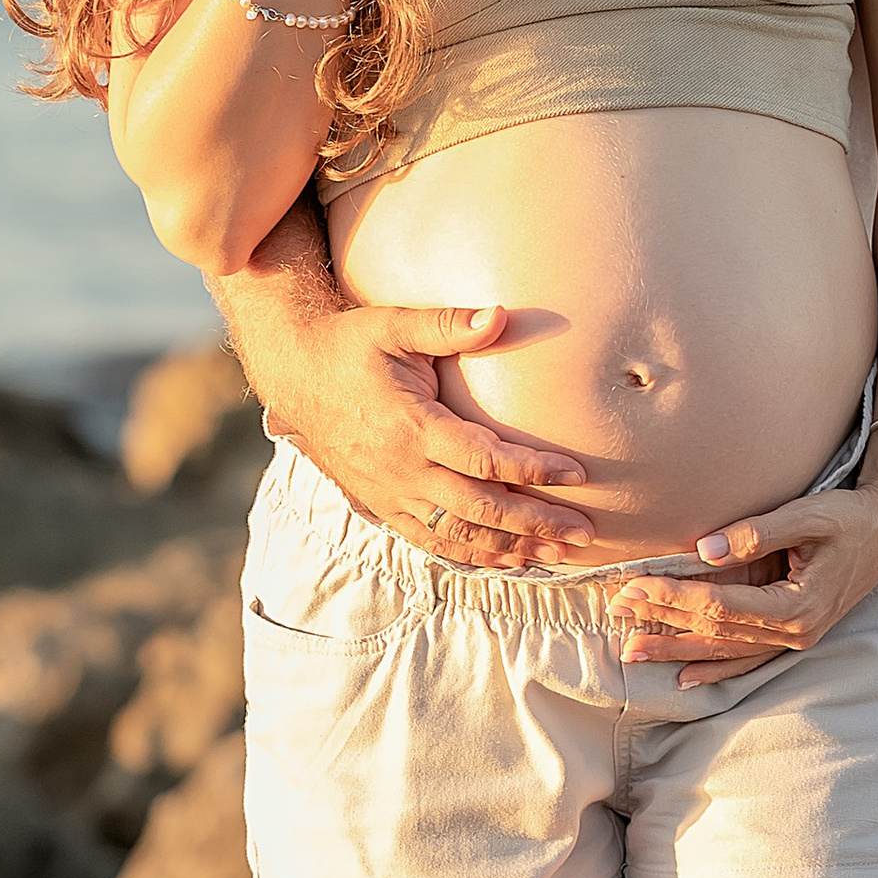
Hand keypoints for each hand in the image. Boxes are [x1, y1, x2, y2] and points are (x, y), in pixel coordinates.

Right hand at [279, 297, 598, 568]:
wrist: (293, 374)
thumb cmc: (349, 345)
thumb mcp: (394, 324)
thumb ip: (448, 325)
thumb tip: (501, 315)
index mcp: (410, 428)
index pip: (484, 459)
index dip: (533, 470)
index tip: (577, 475)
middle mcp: (401, 471)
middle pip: (479, 510)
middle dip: (535, 524)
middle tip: (583, 533)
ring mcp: (389, 494)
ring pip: (457, 536)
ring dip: (509, 549)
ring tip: (555, 556)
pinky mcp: (379, 505)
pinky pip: (429, 541)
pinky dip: (470, 555)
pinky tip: (504, 561)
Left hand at [605, 441, 877, 685]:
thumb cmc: (851, 515)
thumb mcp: (809, 514)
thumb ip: (756, 531)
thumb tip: (702, 549)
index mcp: (797, 605)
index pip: (720, 606)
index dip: (674, 598)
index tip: (635, 585)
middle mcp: (795, 631)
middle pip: (716, 631)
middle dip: (663, 620)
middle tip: (616, 610)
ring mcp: (795, 638)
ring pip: (726, 650)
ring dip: (677, 649)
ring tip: (631, 651)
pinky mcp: (794, 634)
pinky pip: (747, 658)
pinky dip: (715, 667)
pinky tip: (684, 676)